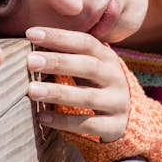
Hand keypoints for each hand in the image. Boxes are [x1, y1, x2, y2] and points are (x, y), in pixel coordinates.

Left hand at [26, 27, 129, 141]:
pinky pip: (88, 125)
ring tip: (31, 91)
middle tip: (30, 61)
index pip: (84, 42)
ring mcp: (117, 103)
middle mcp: (115, 78)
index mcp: (107, 58)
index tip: (31, 34)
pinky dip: (63, 121)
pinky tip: (41, 117)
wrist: (130, 118)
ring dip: (58, 93)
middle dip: (58, 62)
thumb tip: (31, 40)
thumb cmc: (97, 84)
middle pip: (87, 66)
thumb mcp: (89, 66)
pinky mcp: (115, 127)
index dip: (59, 37)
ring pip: (87, 97)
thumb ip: (67, 54)